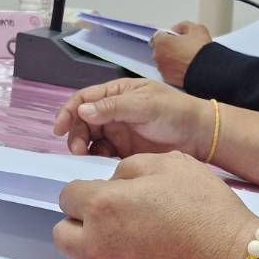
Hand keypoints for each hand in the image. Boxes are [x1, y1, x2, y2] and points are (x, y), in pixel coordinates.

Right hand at [53, 78, 207, 158]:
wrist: (200, 136)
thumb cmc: (174, 112)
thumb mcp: (145, 106)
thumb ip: (114, 108)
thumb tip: (83, 111)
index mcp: (116, 93)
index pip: (84, 100)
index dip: (68, 112)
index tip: (59, 128)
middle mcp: (113, 111)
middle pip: (83, 121)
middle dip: (76, 134)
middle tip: (78, 151)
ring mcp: (118, 131)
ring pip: (90, 139)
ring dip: (84, 148)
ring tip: (86, 159)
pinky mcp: (124, 150)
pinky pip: (103, 154)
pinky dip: (96, 159)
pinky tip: (99, 165)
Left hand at [53, 152, 258, 258]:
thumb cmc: (206, 210)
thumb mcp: (172, 165)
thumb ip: (131, 167)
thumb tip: (114, 180)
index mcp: (103, 204)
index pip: (68, 195)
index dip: (88, 190)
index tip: (109, 193)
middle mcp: (96, 242)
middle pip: (62, 232)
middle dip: (80, 221)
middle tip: (111, 216)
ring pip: (81, 257)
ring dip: (94, 244)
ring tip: (129, 237)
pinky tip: (146, 258)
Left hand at [150, 21, 210, 86]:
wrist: (208, 72)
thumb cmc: (201, 50)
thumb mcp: (196, 29)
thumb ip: (183, 26)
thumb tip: (177, 30)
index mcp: (161, 42)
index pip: (160, 35)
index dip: (171, 35)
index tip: (180, 38)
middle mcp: (158, 56)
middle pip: (161, 48)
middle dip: (170, 47)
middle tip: (184, 48)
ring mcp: (162, 69)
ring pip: (164, 61)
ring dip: (171, 59)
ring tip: (186, 59)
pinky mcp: (168, 80)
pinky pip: (169, 71)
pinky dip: (175, 69)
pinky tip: (186, 68)